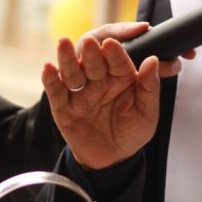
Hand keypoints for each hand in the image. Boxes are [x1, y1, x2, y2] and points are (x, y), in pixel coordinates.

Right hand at [42, 22, 185, 169]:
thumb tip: (153, 60)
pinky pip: (56, 92)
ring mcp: (80, 93)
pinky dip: (50, 80)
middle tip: (89, 42)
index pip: (117, 61)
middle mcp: (98, 81)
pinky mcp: (63, 107)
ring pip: (72, 73)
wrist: (113, 159)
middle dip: (91, 52)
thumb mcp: (147, 112)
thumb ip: (149, 86)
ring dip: (66, 58)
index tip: (111, 44)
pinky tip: (48, 68)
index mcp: (121, 77)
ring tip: (63, 43)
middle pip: (93, 63)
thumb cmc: (132, 132)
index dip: (114, 52)